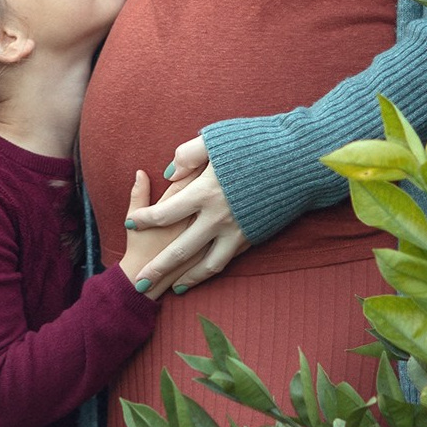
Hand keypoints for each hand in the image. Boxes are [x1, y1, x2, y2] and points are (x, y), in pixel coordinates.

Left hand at [124, 133, 248, 293]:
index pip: (165, 212)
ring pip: (206, 264)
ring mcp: (236, 231)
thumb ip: (188, 154)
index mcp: (205, 191)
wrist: (296, 160)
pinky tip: (201, 274)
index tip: (130, 223)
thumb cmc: (253, 143)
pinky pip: (227, 260)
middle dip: (158, 267)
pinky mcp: (251, 237)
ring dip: (188, 278)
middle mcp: (218, 217)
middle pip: (180, 249)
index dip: (144, 219)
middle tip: (140, 283)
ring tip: (173, 287)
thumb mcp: (215, 139)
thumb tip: (168, 174)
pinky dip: (211, 271)